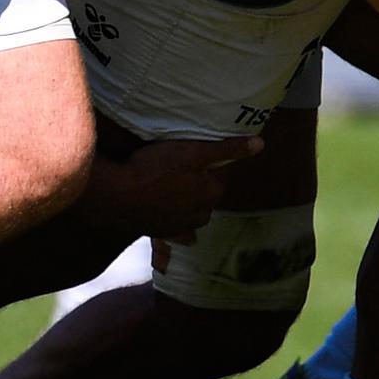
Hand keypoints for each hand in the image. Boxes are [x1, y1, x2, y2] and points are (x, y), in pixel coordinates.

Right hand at [89, 135, 265, 242]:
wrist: (117, 197)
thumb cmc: (154, 169)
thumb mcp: (192, 152)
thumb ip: (227, 149)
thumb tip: (261, 144)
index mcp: (211, 193)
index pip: (218, 176)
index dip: (207, 164)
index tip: (193, 154)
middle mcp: (200, 215)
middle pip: (205, 195)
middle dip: (198, 184)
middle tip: (178, 168)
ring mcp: (181, 227)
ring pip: (192, 213)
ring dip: (187, 202)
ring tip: (169, 186)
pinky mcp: (163, 233)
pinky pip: (176, 231)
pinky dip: (176, 225)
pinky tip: (170, 217)